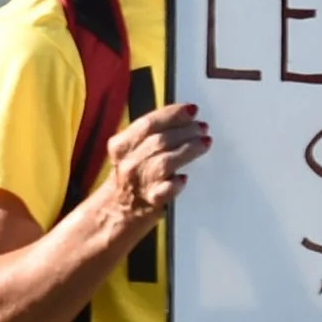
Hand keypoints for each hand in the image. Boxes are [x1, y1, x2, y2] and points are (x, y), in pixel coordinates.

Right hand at [95, 103, 205, 223]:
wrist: (117, 211)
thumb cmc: (130, 178)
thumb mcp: (130, 151)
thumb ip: (149, 135)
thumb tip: (181, 118)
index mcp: (121, 146)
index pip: (148, 123)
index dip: (172, 114)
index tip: (191, 110)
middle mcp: (128, 163)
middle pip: (159, 140)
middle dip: (185, 130)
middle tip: (202, 127)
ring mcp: (139, 183)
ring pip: (165, 162)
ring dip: (188, 150)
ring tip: (204, 143)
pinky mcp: (151, 202)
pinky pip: (165, 191)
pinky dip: (176, 184)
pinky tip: (184, 178)